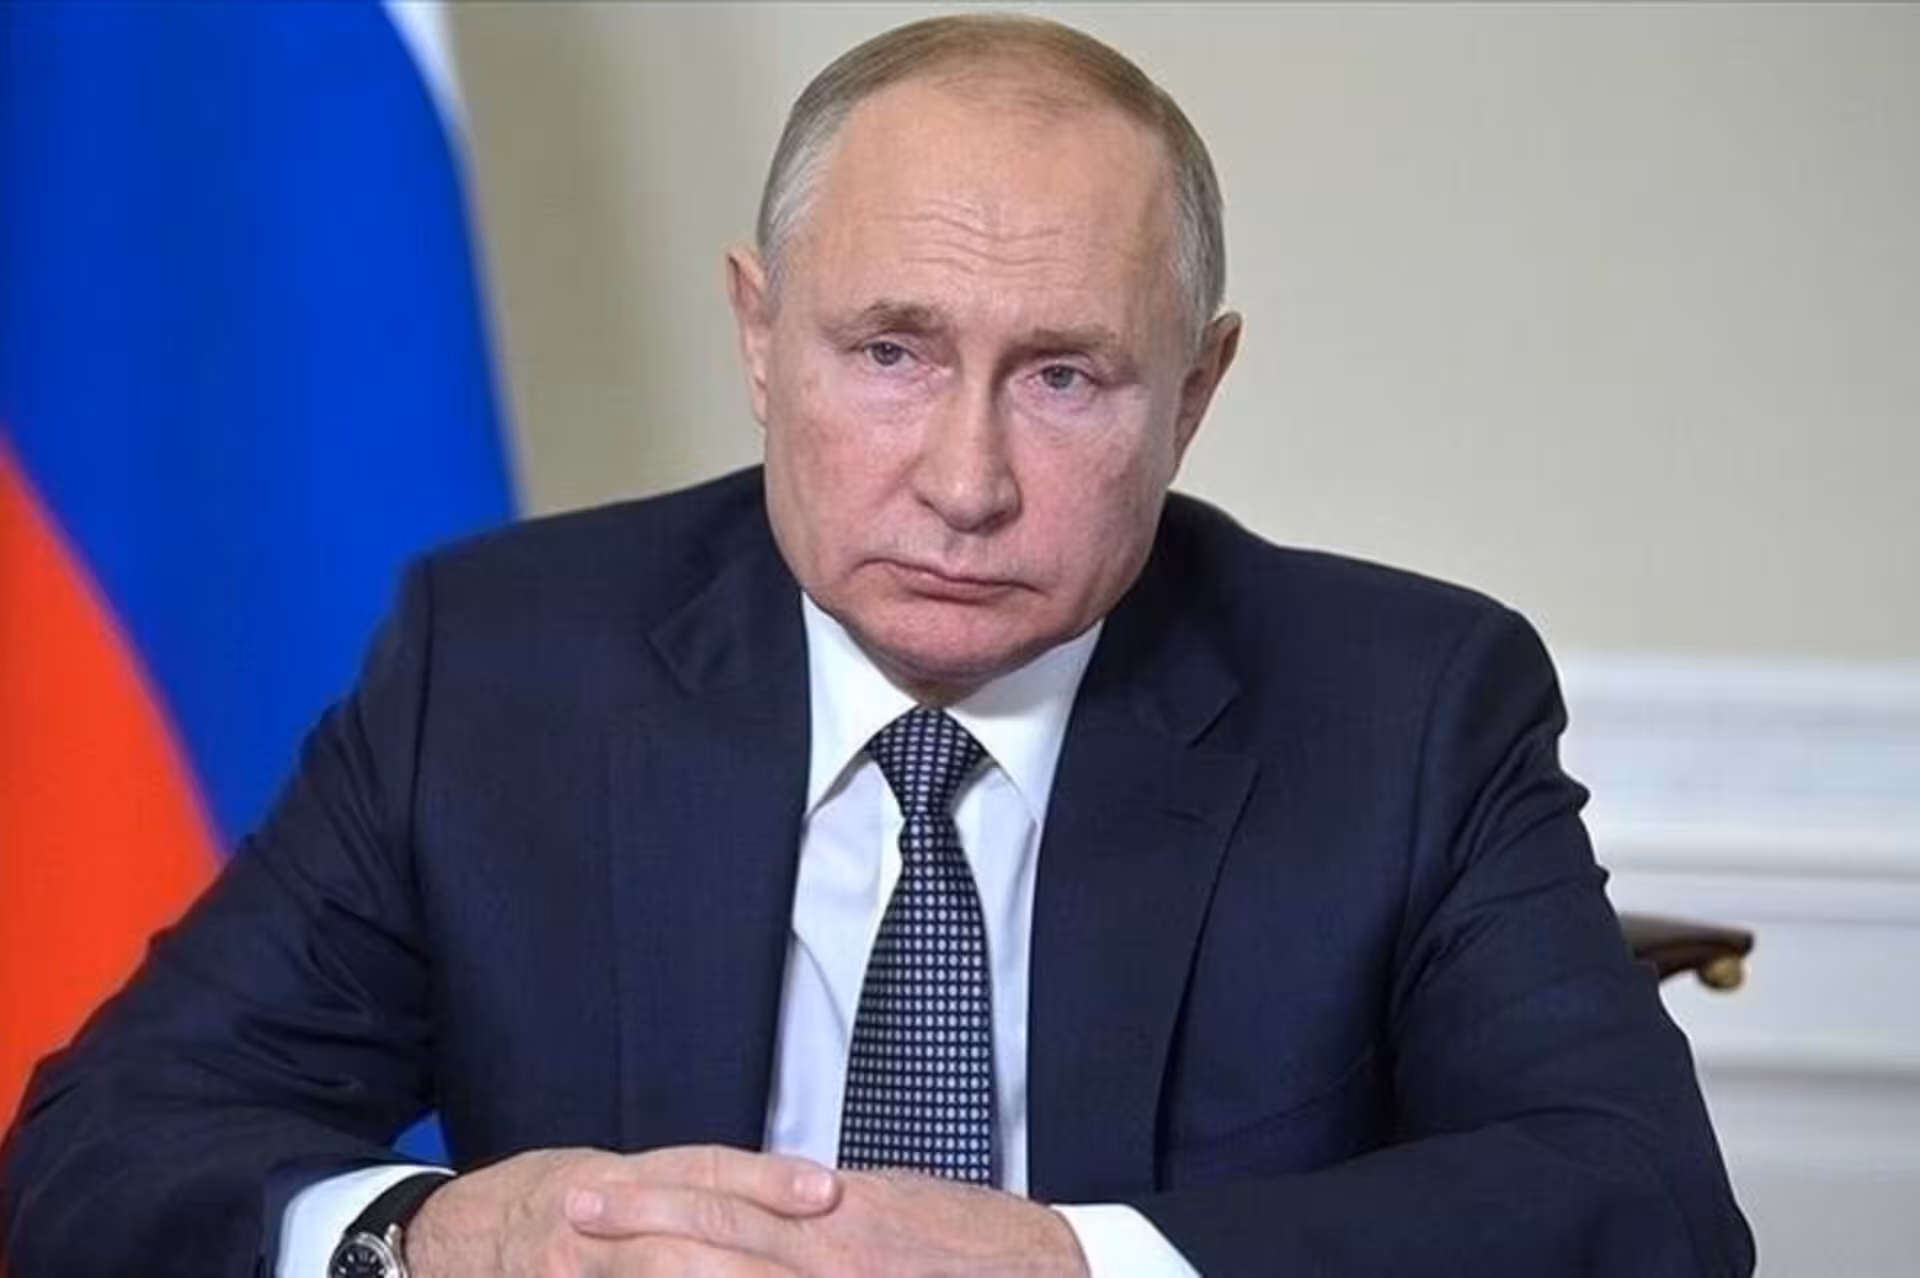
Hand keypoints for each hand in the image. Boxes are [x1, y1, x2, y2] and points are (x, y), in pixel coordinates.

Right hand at [404, 1145, 840, 1277]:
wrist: (445, 1239)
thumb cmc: (546, 1205)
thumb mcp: (612, 1179)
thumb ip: (681, 1189)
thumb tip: (780, 1196)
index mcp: (617, 1176)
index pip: (702, 1171)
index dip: (766, 1179)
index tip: (827, 1189)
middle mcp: (591, 1221)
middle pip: (688, 1237)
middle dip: (760, 1258)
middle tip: (827, 1268)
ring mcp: (572, 1272)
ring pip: (661, 1272)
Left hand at [570, 1167, 1089, 1277]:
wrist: (1053, 1276)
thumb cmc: (985, 1241)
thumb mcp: (902, 1200)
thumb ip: (835, 1204)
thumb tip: (790, 1198)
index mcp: (834, 1214)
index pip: (724, 1201)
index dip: (653, 1199)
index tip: (595, 1193)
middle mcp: (828, 1257)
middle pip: (711, 1247)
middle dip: (632, 1236)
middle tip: (561, 1223)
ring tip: (585, 1267)